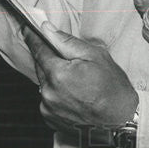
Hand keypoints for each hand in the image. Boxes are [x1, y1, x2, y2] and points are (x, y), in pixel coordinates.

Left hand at [21, 22, 137, 130]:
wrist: (121, 119)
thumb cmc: (112, 86)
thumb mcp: (95, 55)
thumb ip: (67, 41)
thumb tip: (47, 29)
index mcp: (58, 74)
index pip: (39, 50)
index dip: (33, 37)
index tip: (27, 27)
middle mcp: (48, 92)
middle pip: (40, 66)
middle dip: (48, 57)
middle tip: (63, 54)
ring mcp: (48, 108)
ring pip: (44, 83)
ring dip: (53, 76)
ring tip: (75, 78)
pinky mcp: (50, 119)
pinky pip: (47, 98)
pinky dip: (55, 92)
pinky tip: (73, 92)